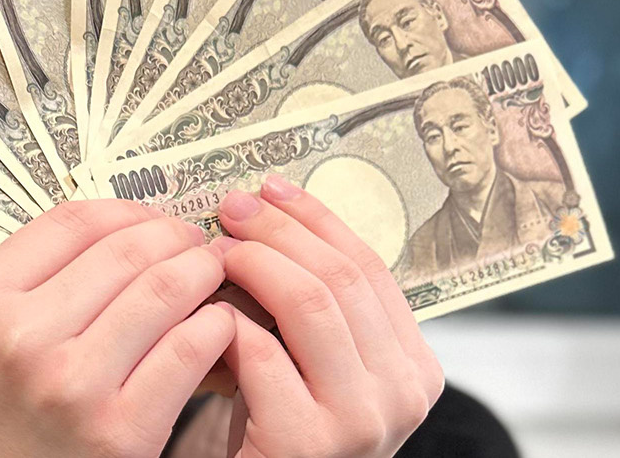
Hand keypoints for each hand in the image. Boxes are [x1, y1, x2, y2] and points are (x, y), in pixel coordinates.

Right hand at [0, 200, 235, 457]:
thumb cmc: (1, 416)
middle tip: (196, 244)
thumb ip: (40, 277)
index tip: (154, 219)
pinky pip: (189, 349)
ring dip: (203, 272)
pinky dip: (216, 326)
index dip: (129, 210)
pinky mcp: (120, 432)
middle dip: (177, 237)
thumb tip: (132, 225)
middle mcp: (21, 339)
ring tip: (213, 275)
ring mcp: (72, 386)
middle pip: (126, 250)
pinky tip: (217, 326)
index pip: (73, 221)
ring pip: (165, 290)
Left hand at [216, 175, 444, 457]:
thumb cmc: (276, 433)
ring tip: (214, 251)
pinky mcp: (309, 443)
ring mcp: (363, 421)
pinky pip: (265, 352)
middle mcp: (403, 393)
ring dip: (254, 264)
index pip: (370, 267)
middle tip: (230, 207)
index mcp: (414, 366)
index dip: (316, 219)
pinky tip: (204, 312)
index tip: (271, 187)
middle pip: (342, 277)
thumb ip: (313, 309)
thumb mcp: (314, 367)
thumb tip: (267, 212)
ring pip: (312, 302)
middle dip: (280, 230)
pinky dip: (229, 321)